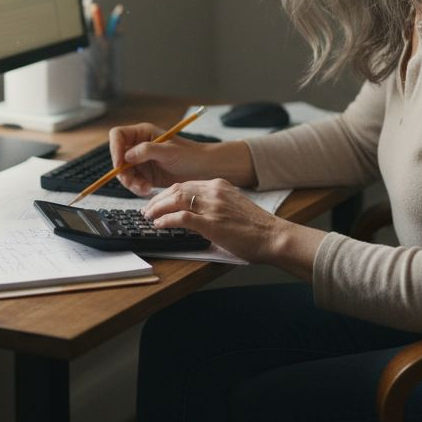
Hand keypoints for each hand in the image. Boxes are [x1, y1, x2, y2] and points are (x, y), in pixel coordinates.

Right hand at [109, 123, 248, 195]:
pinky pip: (133, 182)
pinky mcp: (146, 174)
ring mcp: (141, 161)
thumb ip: (147, 150)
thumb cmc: (190, 155)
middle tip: (134, 183)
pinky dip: (137, 188)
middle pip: (118, 157)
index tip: (120, 164)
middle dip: (123, 172)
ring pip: (124, 173)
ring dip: (131, 183)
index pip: (118, 135)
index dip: (114, 149)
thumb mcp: (168, 151)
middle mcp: (139, 146)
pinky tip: (148, 190)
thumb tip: (126, 155)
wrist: (204, 170)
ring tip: (146, 188)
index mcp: (143, 133)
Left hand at [142, 179, 314, 266]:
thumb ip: (215, 207)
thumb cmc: (257, 228)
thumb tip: (195, 216)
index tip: (158, 201)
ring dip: (157, 209)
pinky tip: (159, 224)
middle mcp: (215, 191)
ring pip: (175, 199)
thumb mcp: (234, 208)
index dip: (168, 193)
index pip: (186, 184)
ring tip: (148, 217)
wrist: (273, 236)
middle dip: (158, 200)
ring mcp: (212, 206)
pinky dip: (166, 220)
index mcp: (220, 185)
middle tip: (147, 210)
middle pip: (176, 189)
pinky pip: (180, 217)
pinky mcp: (210, 222)